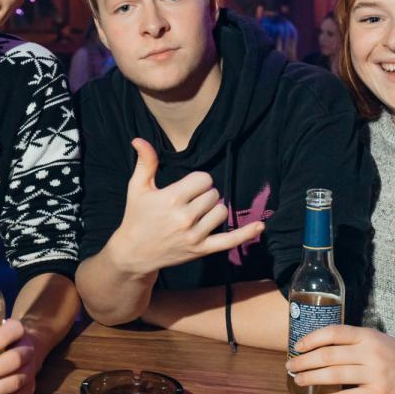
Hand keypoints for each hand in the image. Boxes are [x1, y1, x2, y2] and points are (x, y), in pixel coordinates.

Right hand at [108, 139, 264, 275]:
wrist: (134, 253)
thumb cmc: (136, 217)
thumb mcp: (137, 188)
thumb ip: (145, 162)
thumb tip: (139, 139)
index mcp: (171, 199)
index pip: (203, 179)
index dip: (197, 181)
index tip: (186, 188)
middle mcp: (185, 217)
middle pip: (213, 194)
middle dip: (203, 195)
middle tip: (187, 203)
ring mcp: (195, 235)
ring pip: (221, 212)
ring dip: (213, 210)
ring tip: (197, 215)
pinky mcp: (201, 250)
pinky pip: (229, 240)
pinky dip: (246, 233)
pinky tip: (260, 226)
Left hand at [284, 325, 394, 393]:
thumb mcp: (379, 341)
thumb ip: (354, 342)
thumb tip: (319, 347)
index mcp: (369, 336)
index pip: (333, 333)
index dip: (311, 339)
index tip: (296, 346)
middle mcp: (371, 353)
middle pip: (328, 356)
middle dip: (304, 361)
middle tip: (290, 366)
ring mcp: (376, 374)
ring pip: (334, 376)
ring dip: (311, 378)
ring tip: (298, 381)